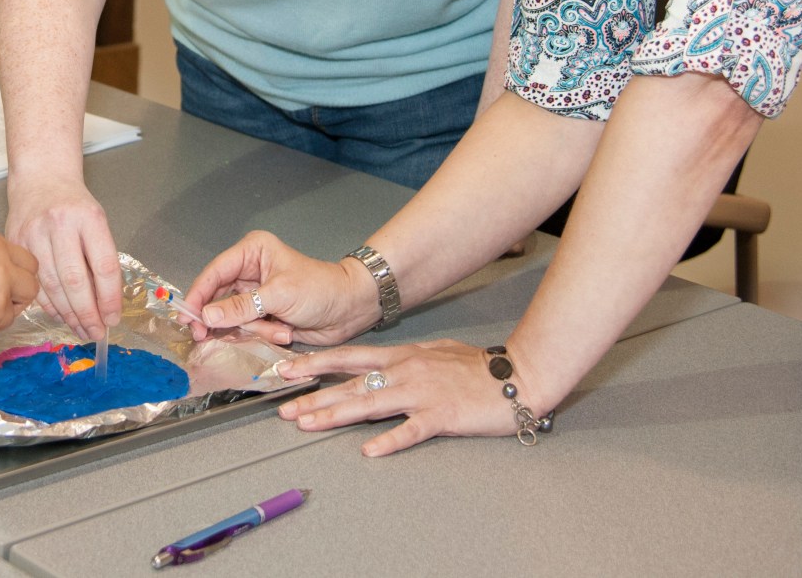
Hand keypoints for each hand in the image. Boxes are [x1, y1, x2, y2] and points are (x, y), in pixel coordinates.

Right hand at [4, 176, 121, 340]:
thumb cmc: (74, 204)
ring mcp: (34, 233)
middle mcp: (60, 224)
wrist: (40, 177)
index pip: (103, 265)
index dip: (109, 297)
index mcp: (88, 217)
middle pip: (74, 279)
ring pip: (51, 285)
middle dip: (87, 313)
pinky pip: (33, 282)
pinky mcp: (15, 242)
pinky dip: (48, 303)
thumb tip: (105, 305)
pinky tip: (60, 314)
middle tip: (96, 332)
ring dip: (68, 313)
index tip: (114, 318)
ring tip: (80, 329)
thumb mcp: (96, 222)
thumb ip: (100, 259)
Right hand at [183, 231, 377, 346]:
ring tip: (280, 329)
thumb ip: (241, 307)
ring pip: (232, 317)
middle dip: (222, 319)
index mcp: (251, 252)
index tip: (186, 317)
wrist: (350, 309)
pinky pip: (247, 328)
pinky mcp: (262, 314)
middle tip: (206, 337)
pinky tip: (285, 331)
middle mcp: (249, 271)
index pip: (214, 273)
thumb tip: (206, 316)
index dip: (198, 295)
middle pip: (217, 298)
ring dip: (253, 329)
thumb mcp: (279, 295)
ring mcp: (255, 295)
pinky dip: (262, 334)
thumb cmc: (319, 290)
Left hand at [274, 338, 532, 456]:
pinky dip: (390, 440)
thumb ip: (406, 358)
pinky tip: (370, 450)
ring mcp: (422, 393)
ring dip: (336, 414)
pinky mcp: (442, 416)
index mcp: (402, 356)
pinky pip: (411, 430)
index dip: (316, 363)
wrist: (518, 376)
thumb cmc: (477, 367)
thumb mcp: (435, 352)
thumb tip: (381, 365)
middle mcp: (405, 371)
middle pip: (351, 384)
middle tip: (284, 407)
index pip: (350, 358)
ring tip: (308, 423)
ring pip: (370, 404)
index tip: (288, 369)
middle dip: (314, 395)